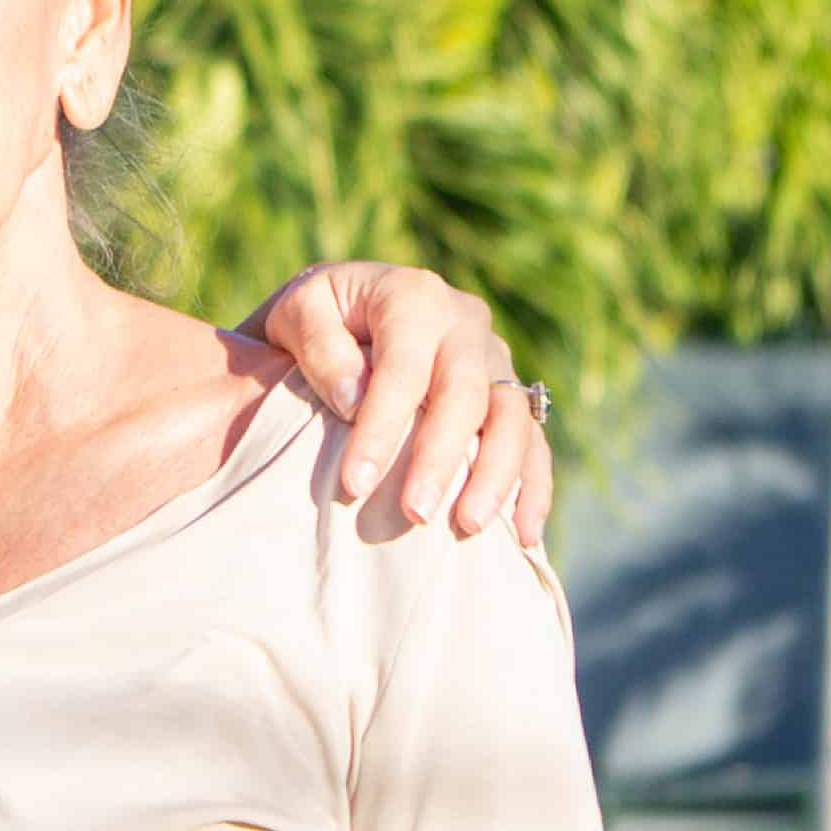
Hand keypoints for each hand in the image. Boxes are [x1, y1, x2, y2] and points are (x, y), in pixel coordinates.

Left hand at [248, 264, 553, 541]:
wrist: (347, 307)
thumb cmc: (314, 317)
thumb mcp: (297, 314)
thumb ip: (320, 348)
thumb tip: (355, 400)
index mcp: (413, 297)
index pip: (403, 369)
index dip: (382, 428)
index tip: (354, 484)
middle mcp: (464, 322)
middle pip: (466, 394)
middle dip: (442, 458)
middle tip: (415, 514)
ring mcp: (494, 358)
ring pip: (512, 418)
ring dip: (497, 475)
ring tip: (469, 527)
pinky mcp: (509, 392)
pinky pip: (533, 439)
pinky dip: (533, 486)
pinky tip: (522, 534)